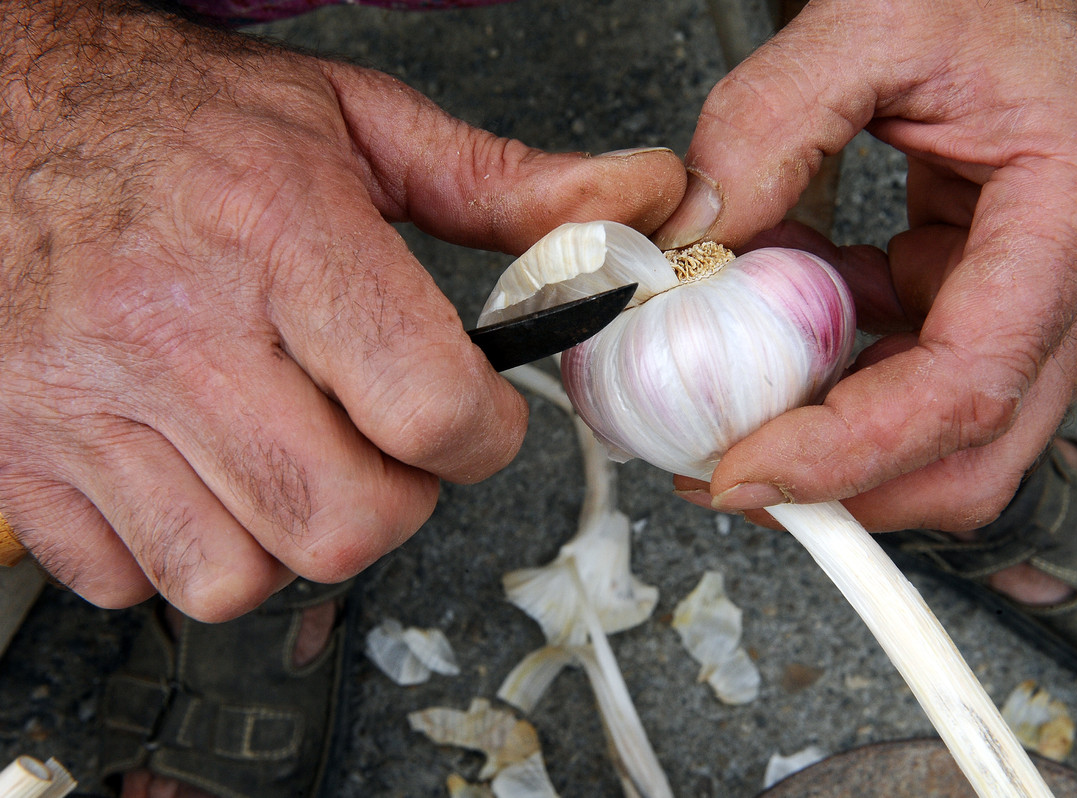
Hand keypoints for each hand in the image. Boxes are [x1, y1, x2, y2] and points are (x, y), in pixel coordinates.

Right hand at [0, 0, 684, 619]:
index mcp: (279, 233)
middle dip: (401, 503)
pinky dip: (187, 550)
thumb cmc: (181, 118)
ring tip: (290, 455)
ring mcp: (87, 405)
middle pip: (346, 521)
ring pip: (240, 577)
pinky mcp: (25, 460)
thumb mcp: (359, 125)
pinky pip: (133, 583)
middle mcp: (173, 328)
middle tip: (387, 446)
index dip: (482, 437)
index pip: (427, 408)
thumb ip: (509, 186)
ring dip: (293, 537)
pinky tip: (197, 471)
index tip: (476, 421)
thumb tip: (635, 202)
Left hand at [660, 0, 1076, 530]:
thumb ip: (772, 120)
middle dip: (839, 493)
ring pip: (930, 433)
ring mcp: (1026, 311)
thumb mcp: (882, 21)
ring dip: (824, 431)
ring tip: (729, 390)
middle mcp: (1063, 295)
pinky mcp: (982, 304)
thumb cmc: (1025, 3)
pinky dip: (831, 365)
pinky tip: (782, 313)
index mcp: (1065, 231)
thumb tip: (696, 229)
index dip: (845, 455)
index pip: (962, 394)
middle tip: (723, 475)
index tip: (743, 471)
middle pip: (963, 461)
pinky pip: (905, 371)